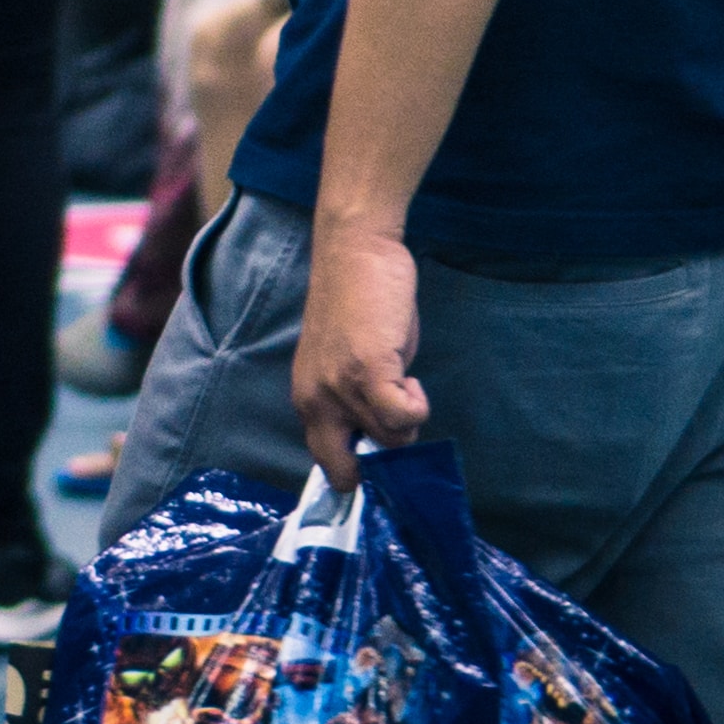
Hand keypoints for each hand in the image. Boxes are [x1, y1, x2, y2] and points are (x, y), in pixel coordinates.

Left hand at [293, 214, 428, 485]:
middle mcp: (316, 401)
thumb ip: (353, 404)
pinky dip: (416, 405)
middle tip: (398, 414)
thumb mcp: (341, 366)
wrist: (353, 252)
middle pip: (351, 466)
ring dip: (407, 417)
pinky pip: (402, 417)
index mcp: (307, 401)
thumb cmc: (355, 306)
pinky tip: (411, 378)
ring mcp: (340, 387)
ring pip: (390, 440)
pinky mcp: (368, 371)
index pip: (325, 463)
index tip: (383, 464)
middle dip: (384, 456)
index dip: (357, 472)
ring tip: (401, 376)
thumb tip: (380, 441)